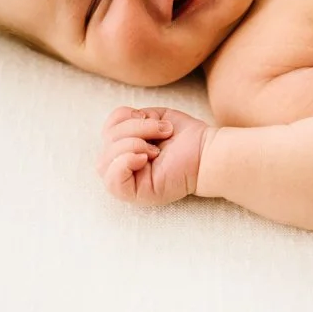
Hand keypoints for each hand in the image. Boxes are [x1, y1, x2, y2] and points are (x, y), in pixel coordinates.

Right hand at [97, 106, 213, 205]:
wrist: (207, 153)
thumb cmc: (185, 137)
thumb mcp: (155, 117)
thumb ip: (131, 119)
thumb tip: (117, 130)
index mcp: (126, 148)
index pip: (107, 131)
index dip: (125, 117)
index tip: (152, 119)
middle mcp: (123, 165)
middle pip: (106, 143)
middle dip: (134, 129)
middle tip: (163, 132)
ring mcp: (128, 181)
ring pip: (105, 161)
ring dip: (132, 144)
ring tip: (156, 149)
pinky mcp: (136, 194)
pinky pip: (112, 181)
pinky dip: (125, 162)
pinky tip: (144, 158)